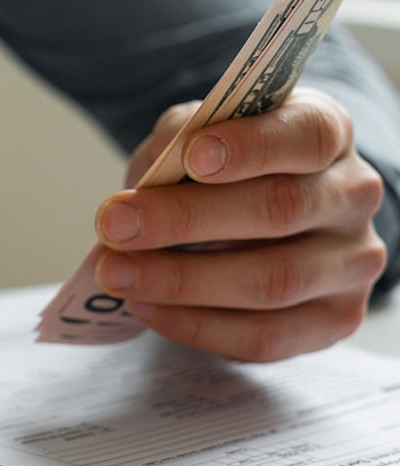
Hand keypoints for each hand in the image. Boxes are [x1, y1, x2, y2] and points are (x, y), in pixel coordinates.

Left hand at [92, 88, 386, 360]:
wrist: (247, 218)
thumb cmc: (218, 170)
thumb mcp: (193, 137)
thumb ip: (174, 147)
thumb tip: (139, 196)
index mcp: (325, 130)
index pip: (308, 134)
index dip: (252, 147)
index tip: (191, 157)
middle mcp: (352, 194)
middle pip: (281, 208)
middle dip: (186, 219)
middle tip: (114, 224)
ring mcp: (351, 261)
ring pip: (272, 280)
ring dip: (180, 281)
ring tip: (115, 274)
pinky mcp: (334, 320)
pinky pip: (265, 335)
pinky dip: (196, 324)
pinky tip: (145, 306)